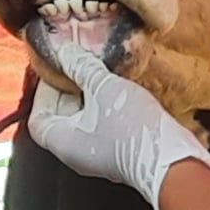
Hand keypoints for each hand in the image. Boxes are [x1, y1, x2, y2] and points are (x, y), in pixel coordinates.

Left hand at [27, 44, 209, 209]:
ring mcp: (97, 153)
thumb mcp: (103, 88)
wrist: (171, 159)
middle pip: (60, 116)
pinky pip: (101, 124)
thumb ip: (81, 67)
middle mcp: (75, 152)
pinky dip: (103, 105)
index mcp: (62, 141)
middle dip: (66, 88)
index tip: (54, 68)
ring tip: (97, 69)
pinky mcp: (118, 150)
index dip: (42, 90)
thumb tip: (65, 51)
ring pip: (83, 119)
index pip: (38, 116)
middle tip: (75, 63)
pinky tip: (116, 86)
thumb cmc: (132, 130)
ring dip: (88, 94)